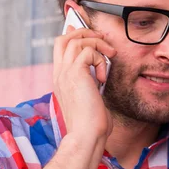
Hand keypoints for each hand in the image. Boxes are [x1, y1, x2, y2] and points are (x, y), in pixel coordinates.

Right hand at [53, 26, 115, 141]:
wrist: (86, 135)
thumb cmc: (91, 124)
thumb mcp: (89, 99)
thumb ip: (91, 83)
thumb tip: (99, 73)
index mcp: (60, 80)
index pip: (60, 49)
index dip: (73, 37)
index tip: (88, 35)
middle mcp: (59, 74)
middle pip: (64, 39)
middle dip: (83, 32)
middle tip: (101, 38)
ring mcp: (65, 73)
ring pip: (76, 40)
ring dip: (96, 43)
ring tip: (109, 55)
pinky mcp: (76, 73)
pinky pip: (88, 51)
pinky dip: (100, 59)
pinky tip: (102, 77)